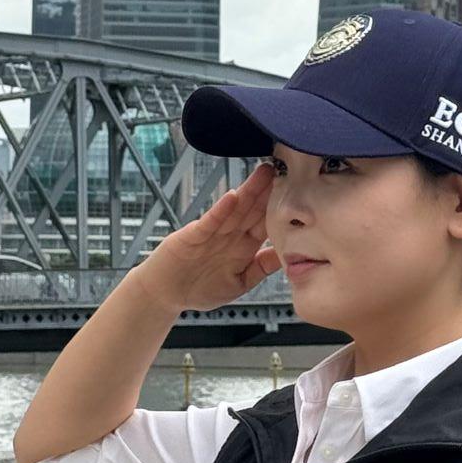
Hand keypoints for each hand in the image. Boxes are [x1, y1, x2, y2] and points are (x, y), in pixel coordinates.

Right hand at [139, 166, 279, 311]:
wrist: (164, 293)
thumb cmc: (199, 289)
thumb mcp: (238, 283)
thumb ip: (260, 268)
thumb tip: (287, 255)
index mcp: (243, 247)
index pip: (265, 224)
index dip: (279, 209)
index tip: (297, 194)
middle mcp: (229, 236)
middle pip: (252, 210)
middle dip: (267, 191)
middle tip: (285, 170)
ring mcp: (212, 234)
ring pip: (235, 210)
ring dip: (249, 192)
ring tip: (264, 173)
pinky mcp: (193, 236)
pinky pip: (210, 221)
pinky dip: (221, 210)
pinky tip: (232, 197)